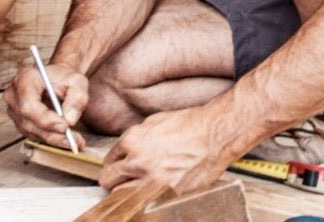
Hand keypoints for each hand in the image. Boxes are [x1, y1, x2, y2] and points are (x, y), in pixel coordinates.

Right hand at [4, 59, 87, 150]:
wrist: (57, 79)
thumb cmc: (64, 78)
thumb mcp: (77, 82)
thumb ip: (77, 98)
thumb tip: (70, 119)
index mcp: (24, 79)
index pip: (29, 105)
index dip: (46, 119)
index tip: (65, 126)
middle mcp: (14, 96)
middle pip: (29, 122)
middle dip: (53, 133)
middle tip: (74, 139)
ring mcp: (14, 111)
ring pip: (32, 132)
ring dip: (54, 139)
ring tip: (75, 140)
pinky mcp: (19, 122)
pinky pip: (33, 135)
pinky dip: (51, 139)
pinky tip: (66, 139)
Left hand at [100, 108, 230, 194]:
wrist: (214, 135)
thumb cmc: (190, 125)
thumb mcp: (155, 121)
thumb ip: (136, 137)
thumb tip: (126, 149)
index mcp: (132, 141)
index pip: (108, 160)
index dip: (116, 162)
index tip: (120, 165)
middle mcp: (138, 162)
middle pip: (108, 180)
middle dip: (115, 178)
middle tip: (123, 177)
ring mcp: (151, 181)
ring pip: (121, 195)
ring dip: (126, 190)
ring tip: (138, 185)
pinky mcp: (166, 194)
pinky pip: (145, 202)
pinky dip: (146, 198)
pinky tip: (153, 190)